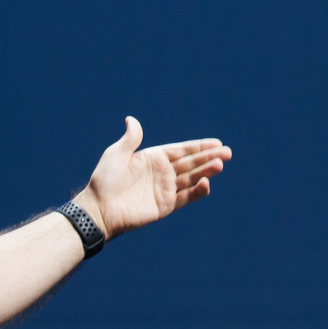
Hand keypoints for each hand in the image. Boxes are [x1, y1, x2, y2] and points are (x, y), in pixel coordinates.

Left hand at [76, 118, 229, 238]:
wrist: (99, 209)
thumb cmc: (104, 180)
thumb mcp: (116, 154)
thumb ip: (131, 138)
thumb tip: (132, 119)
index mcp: (153, 158)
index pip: (181, 150)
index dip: (199, 146)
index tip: (217, 142)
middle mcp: (162, 173)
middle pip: (191, 163)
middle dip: (209, 157)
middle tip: (228, 152)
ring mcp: (165, 189)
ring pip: (191, 178)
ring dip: (206, 171)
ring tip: (220, 164)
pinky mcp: (165, 206)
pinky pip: (186, 197)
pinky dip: (197, 191)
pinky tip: (207, 182)